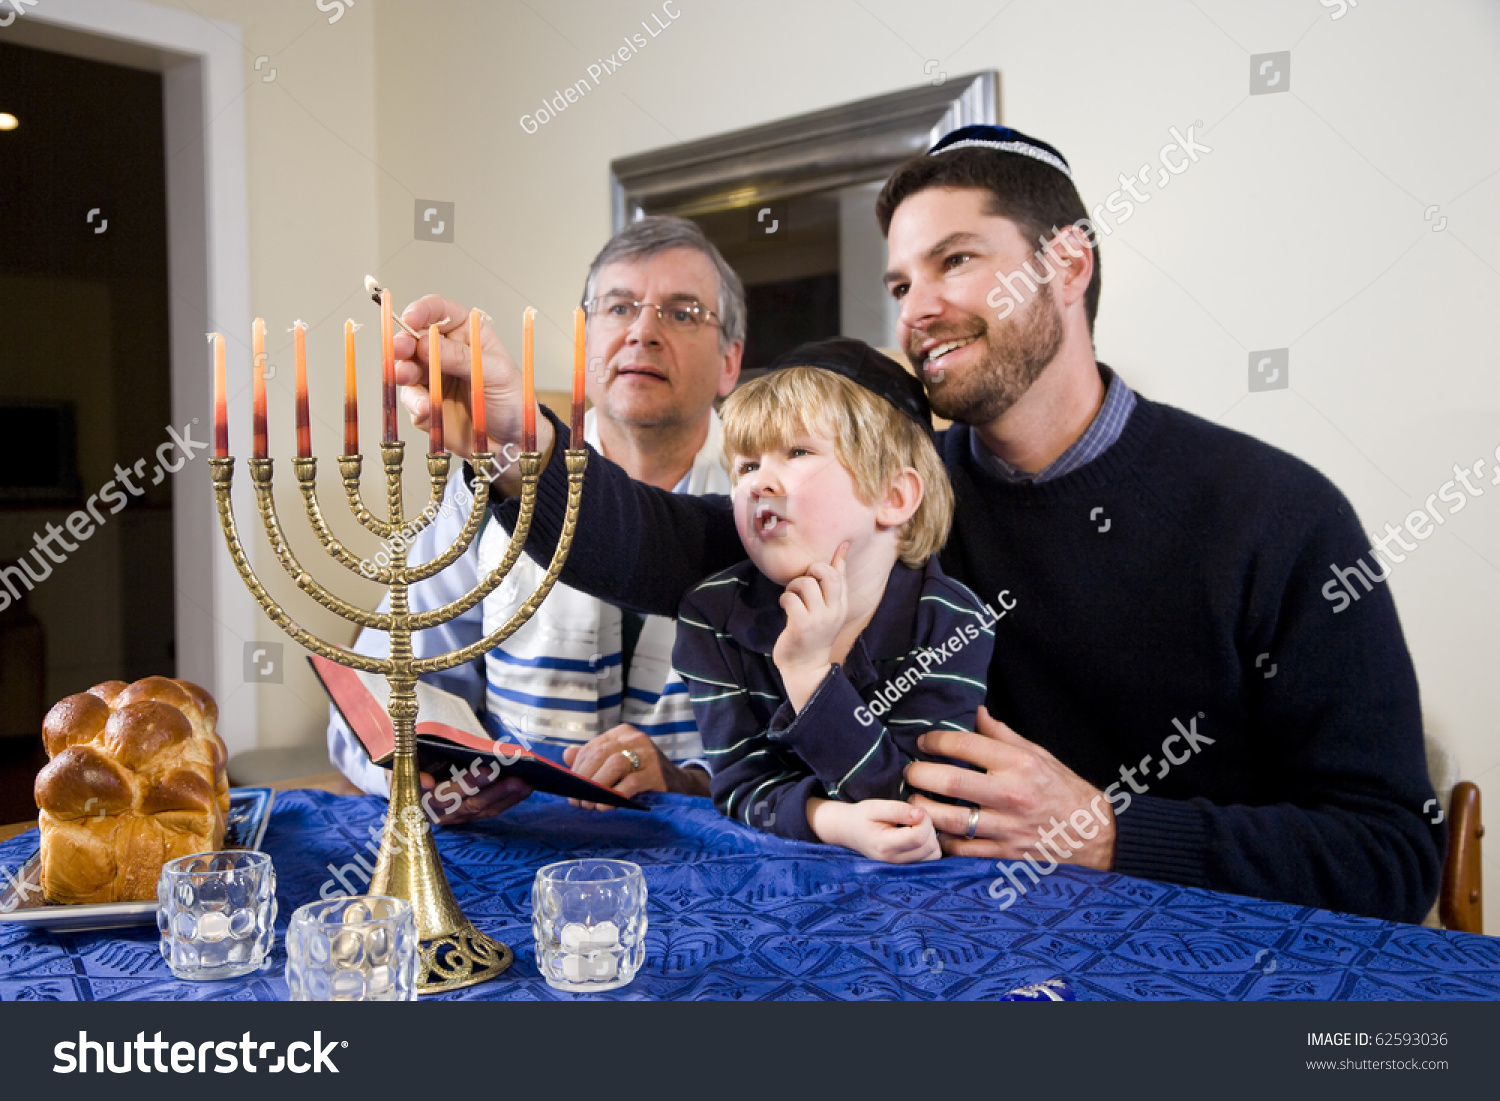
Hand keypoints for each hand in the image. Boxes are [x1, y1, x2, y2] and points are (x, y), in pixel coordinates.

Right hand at [394, 294, 553, 492]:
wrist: (512, 442)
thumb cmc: (513, 400)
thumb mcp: (495, 373)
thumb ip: (462, 357)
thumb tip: (426, 343)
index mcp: (466, 333)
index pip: (439, 311)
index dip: (421, 311)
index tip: (410, 318)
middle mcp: (445, 351)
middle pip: (413, 338)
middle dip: (404, 342)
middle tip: (401, 350)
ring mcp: (432, 377)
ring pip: (406, 367)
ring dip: (403, 371)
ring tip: (407, 377)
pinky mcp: (425, 403)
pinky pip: (411, 398)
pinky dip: (415, 402)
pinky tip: (426, 408)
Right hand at [418, 769, 531, 825]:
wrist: (411, 783)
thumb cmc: (413, 766)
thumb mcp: (407, 763)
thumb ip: (414, 769)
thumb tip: (426, 782)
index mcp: (423, 800)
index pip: (447, 795)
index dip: (469, 783)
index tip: (489, 771)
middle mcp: (442, 814)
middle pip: (471, 804)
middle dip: (496, 790)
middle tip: (516, 778)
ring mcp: (458, 817)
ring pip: (485, 809)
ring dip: (508, 796)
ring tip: (526, 783)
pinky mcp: (471, 816)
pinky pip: (492, 810)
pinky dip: (510, 800)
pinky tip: (526, 788)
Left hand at [562, 724, 707, 809]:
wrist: (679, 783)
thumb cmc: (643, 773)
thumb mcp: (618, 761)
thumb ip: (593, 757)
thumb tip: (566, 755)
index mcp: (622, 733)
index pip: (591, 747)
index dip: (577, 770)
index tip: (571, 789)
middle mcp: (635, 738)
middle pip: (599, 755)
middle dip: (583, 780)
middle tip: (577, 801)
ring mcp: (648, 754)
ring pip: (613, 765)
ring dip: (597, 787)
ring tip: (590, 804)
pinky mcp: (656, 773)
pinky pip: (630, 784)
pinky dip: (614, 796)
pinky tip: (605, 806)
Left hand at [773, 542, 848, 708]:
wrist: (805, 668)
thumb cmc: (814, 635)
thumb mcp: (829, 612)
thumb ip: (832, 587)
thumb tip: (841, 555)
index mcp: (841, 607)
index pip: (842, 577)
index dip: (840, 557)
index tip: (842, 542)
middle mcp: (833, 612)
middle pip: (828, 575)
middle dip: (813, 568)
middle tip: (804, 578)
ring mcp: (817, 620)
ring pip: (806, 584)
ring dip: (794, 585)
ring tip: (791, 595)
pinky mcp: (800, 626)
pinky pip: (790, 599)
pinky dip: (784, 598)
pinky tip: (785, 606)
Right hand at [808, 797, 940, 862]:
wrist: (849, 831)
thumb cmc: (862, 817)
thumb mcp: (875, 807)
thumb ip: (898, 810)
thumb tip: (922, 814)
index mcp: (885, 846)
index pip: (919, 837)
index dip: (924, 819)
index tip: (915, 809)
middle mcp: (894, 861)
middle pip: (929, 846)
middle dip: (928, 827)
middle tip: (915, 816)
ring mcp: (901, 867)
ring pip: (933, 854)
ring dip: (930, 837)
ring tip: (914, 826)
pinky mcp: (908, 867)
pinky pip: (931, 858)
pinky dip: (929, 845)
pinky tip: (916, 835)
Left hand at [904, 706, 1114, 868]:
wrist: (1095, 835)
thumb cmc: (1064, 790)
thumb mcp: (1040, 755)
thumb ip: (1004, 735)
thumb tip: (976, 712)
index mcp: (1019, 764)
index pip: (965, 744)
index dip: (935, 740)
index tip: (923, 742)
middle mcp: (1011, 794)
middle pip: (949, 781)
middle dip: (919, 774)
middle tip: (910, 771)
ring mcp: (1007, 827)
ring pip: (950, 818)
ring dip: (923, 809)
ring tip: (913, 801)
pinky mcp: (1005, 854)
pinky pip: (962, 850)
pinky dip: (942, 841)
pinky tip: (934, 830)